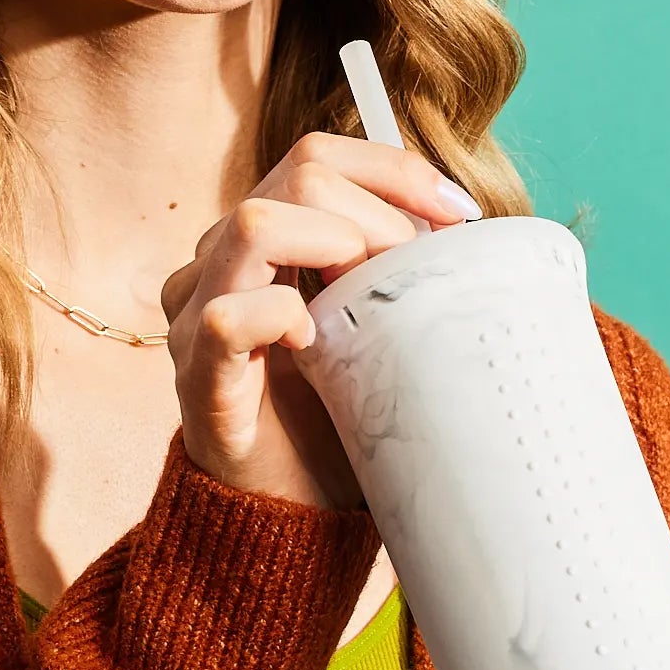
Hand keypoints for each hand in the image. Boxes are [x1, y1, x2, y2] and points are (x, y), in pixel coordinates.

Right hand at [159, 131, 481, 508]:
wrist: (287, 514)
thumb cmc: (331, 420)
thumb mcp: (375, 329)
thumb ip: (396, 275)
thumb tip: (469, 230)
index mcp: (262, 242)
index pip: (316, 156)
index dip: (393, 169)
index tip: (458, 213)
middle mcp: (221, 263)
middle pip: (297, 173)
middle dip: (378, 211)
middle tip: (415, 270)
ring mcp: (201, 315)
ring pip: (255, 223)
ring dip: (335, 245)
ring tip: (366, 295)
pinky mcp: (200, 375)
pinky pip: (232, 317)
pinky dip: (283, 318)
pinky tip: (314, 344)